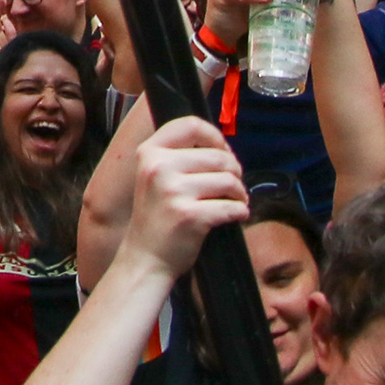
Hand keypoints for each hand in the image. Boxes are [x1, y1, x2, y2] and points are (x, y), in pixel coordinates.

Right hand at [125, 115, 249, 276]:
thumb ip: (177, 155)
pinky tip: (235, 216)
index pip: (191, 124)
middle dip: (234, 170)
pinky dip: (240, 211)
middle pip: (218, 155)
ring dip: (240, 193)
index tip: (223, 152)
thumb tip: (221, 146)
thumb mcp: (154, 176)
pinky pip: (232, 207)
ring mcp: (173, 192)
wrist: (144, 259)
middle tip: (233, 185)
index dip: (215, 136)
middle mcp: (158, 168)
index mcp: (150, 153)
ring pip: (228, 180)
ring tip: (235, 201)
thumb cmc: (156, 217)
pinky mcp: (189, 216)